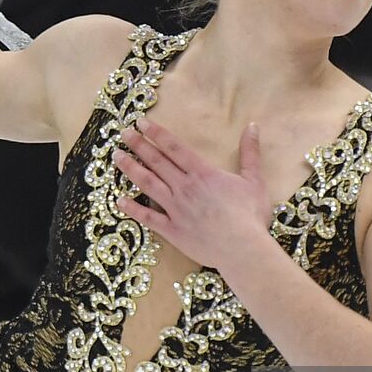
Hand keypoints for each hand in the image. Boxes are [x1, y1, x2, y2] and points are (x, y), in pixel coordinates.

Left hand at [111, 117, 273, 272]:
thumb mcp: (254, 180)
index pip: (174, 147)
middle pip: (157, 161)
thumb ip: (250, 152)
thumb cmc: (250, 215)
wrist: (242, 249)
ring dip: (131, 169)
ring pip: (148, 184)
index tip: (141, 123)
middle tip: (123, 133)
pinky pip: (148, 217)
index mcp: (202, 173)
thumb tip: (253, 126)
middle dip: (139, 145)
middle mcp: (184, 187)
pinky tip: (119, 200)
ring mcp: (175, 209)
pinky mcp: (171, 230)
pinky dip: (132, 208)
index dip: (157, 133)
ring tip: (117, 157)